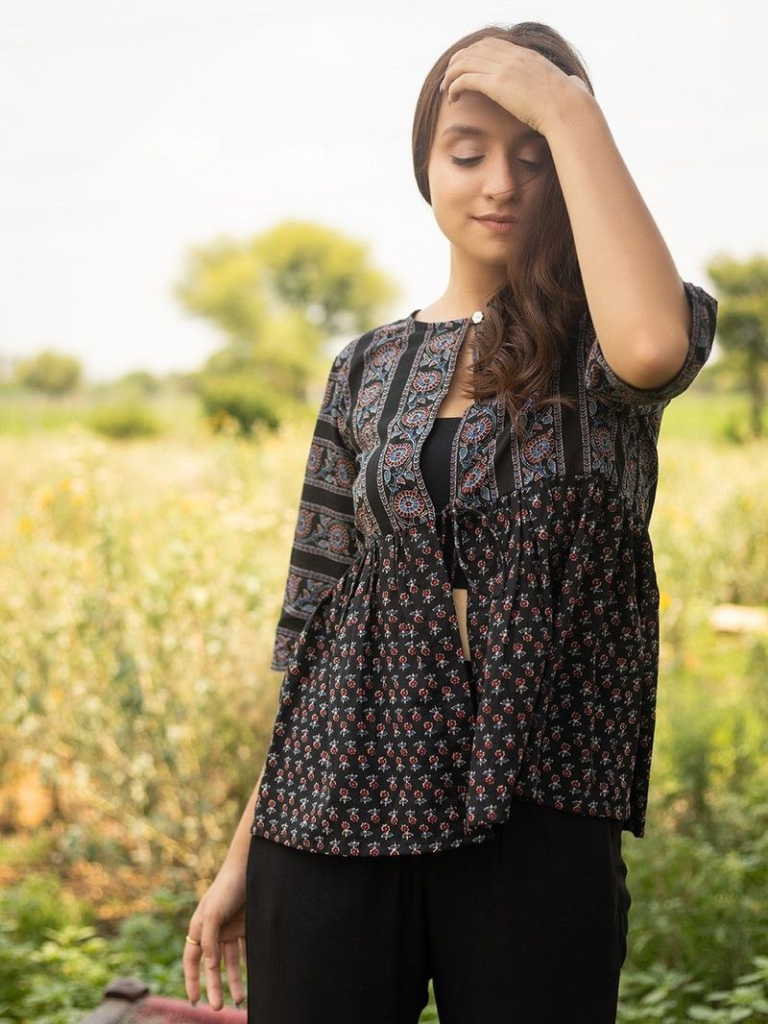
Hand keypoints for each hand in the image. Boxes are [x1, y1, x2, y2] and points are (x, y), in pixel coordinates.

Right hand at [183, 865, 246, 1010]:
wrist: (250, 867)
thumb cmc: (226, 888)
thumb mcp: (212, 914)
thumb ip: (208, 940)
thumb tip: (209, 964)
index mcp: (199, 928)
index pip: (192, 960)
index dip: (192, 980)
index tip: (195, 1001)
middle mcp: (213, 931)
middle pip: (212, 966)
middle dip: (214, 987)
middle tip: (217, 1008)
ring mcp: (230, 929)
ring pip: (230, 962)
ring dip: (233, 981)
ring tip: (239, 1000)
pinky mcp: (246, 926)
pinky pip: (246, 950)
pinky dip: (248, 965)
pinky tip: (254, 979)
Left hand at [439, 37, 583, 135]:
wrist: (567, 108)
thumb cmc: (570, 105)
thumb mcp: (568, 85)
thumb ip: (567, 81)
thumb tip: (576, 83)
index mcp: (525, 55)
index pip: (491, 44)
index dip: (474, 53)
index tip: (466, 67)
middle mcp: (512, 56)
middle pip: (474, 49)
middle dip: (458, 61)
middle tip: (450, 78)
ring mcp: (504, 68)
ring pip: (465, 62)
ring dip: (451, 75)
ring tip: (446, 89)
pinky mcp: (496, 83)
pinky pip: (464, 78)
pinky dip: (454, 86)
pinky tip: (452, 97)